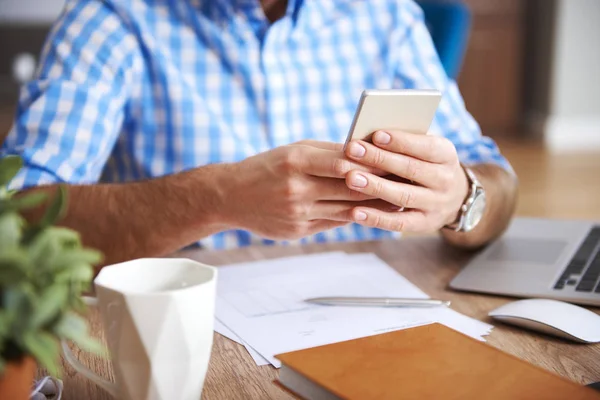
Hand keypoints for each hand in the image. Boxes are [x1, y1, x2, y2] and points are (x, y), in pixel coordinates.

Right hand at [220, 140, 389, 239]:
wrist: (230, 196)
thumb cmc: (267, 167)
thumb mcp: (293, 150)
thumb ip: (328, 153)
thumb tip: (365, 155)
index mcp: (296, 161)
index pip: (343, 163)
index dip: (372, 163)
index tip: (396, 160)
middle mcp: (297, 189)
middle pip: (349, 190)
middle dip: (381, 186)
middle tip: (406, 182)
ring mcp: (297, 213)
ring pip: (346, 210)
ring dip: (374, 207)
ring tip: (398, 200)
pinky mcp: (298, 231)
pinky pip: (333, 223)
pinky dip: (354, 217)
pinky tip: (371, 214)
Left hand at [343, 130, 468, 232]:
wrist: (455, 198)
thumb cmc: (427, 165)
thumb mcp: (426, 150)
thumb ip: (404, 144)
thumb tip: (369, 138)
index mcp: (446, 155)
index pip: (425, 147)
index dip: (400, 141)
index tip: (376, 135)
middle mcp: (445, 180)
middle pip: (410, 169)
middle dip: (379, 159)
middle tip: (352, 150)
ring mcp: (436, 205)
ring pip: (404, 196)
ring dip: (375, 187)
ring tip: (351, 178)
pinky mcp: (424, 224)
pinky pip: (398, 223)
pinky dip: (376, 218)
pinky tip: (355, 212)